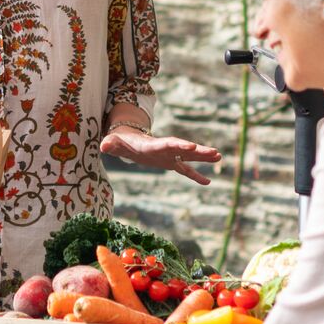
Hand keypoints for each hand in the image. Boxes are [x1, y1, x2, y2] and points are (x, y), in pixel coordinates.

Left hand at [99, 128, 222, 184]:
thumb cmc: (120, 142)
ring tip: (219, 157)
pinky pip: (185, 170)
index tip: (190, 146)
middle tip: (215, 152)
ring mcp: (169, 156)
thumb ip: (111, 143)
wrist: (127, 141)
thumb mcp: (114, 143)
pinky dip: (196, 176)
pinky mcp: (170, 163)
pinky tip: (208, 182)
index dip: (178, 145)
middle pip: (184, 149)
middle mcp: (165, 148)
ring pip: (189, 157)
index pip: (167, 144)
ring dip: (203, 158)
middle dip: (198, 150)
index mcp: (152, 145)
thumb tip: (104, 145)